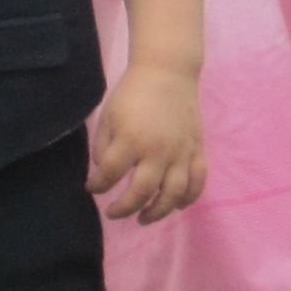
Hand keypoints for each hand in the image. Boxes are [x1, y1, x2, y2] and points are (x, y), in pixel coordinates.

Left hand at [87, 63, 206, 224]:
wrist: (167, 71)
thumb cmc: (132, 93)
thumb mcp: (108, 116)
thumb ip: (103, 147)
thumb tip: (105, 172)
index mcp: (131, 140)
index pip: (109, 175)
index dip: (97, 186)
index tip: (92, 187)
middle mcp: (157, 151)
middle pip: (140, 193)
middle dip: (123, 208)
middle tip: (113, 213)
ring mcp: (180, 152)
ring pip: (172, 195)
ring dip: (157, 212)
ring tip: (144, 218)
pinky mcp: (197, 150)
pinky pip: (198, 181)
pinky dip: (189, 198)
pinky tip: (176, 206)